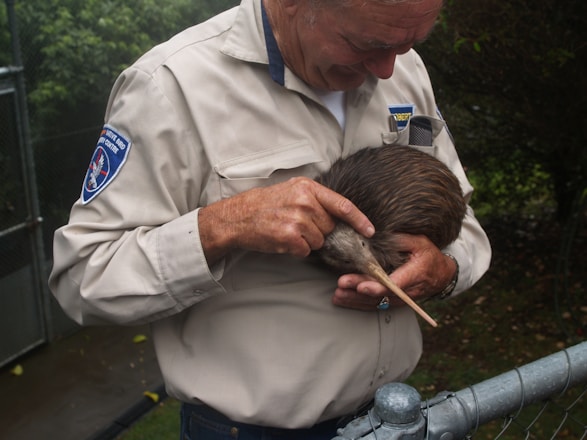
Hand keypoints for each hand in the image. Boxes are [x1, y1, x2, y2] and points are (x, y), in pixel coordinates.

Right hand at [198, 177, 374, 263]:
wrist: (239, 216)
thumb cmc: (266, 204)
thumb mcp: (292, 190)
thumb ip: (316, 199)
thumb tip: (337, 216)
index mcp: (308, 188)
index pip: (342, 205)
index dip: (359, 220)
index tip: (370, 231)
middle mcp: (305, 202)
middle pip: (330, 226)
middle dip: (319, 230)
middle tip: (298, 225)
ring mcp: (298, 219)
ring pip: (319, 241)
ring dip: (306, 241)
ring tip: (288, 231)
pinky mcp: (290, 236)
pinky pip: (305, 250)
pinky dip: (296, 250)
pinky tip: (283, 240)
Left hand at [332, 234, 456, 310]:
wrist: (441, 275)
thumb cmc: (428, 255)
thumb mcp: (419, 242)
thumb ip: (400, 239)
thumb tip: (378, 234)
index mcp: (415, 273)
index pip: (395, 283)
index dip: (377, 287)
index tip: (362, 286)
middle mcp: (408, 290)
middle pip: (381, 294)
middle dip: (359, 291)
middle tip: (342, 286)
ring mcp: (401, 299)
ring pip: (376, 303)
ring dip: (355, 300)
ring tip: (338, 295)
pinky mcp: (393, 302)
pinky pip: (375, 306)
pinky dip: (358, 304)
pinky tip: (343, 300)